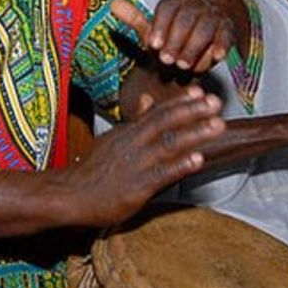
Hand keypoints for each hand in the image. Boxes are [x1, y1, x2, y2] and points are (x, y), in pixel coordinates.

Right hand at [63, 87, 224, 226]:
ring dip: (195, 133)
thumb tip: (148, 97)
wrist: (69, 196)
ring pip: (168, 144)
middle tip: (216, 101)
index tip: (200, 91)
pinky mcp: (136, 187)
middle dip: (192, 111)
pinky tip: (198, 160)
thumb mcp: (111, 139)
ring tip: (217, 125)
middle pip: (165, 122)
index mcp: (128, 133)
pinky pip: (161, 173)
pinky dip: (180, 165)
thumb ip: (134, 120)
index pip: (156, 112)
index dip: (179, 102)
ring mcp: (135, 164)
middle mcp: (132, 144)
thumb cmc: (92, 171)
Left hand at [113, 0, 233, 72]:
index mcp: (174, 1)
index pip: (167, 7)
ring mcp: (212, 15)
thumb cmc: (166, 43)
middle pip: (186, 17)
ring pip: (205, 27)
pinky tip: (215, 57)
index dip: (160, 26)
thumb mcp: (149, 33)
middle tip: (166, 60)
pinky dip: (221, 45)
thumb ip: (134, 19)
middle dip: (176, 40)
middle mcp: (195, 4)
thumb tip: (114, 3)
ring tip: (183, 65)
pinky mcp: (226, 29)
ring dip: (194, 47)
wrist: (185, 56)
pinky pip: (225, 35)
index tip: (151, 46)